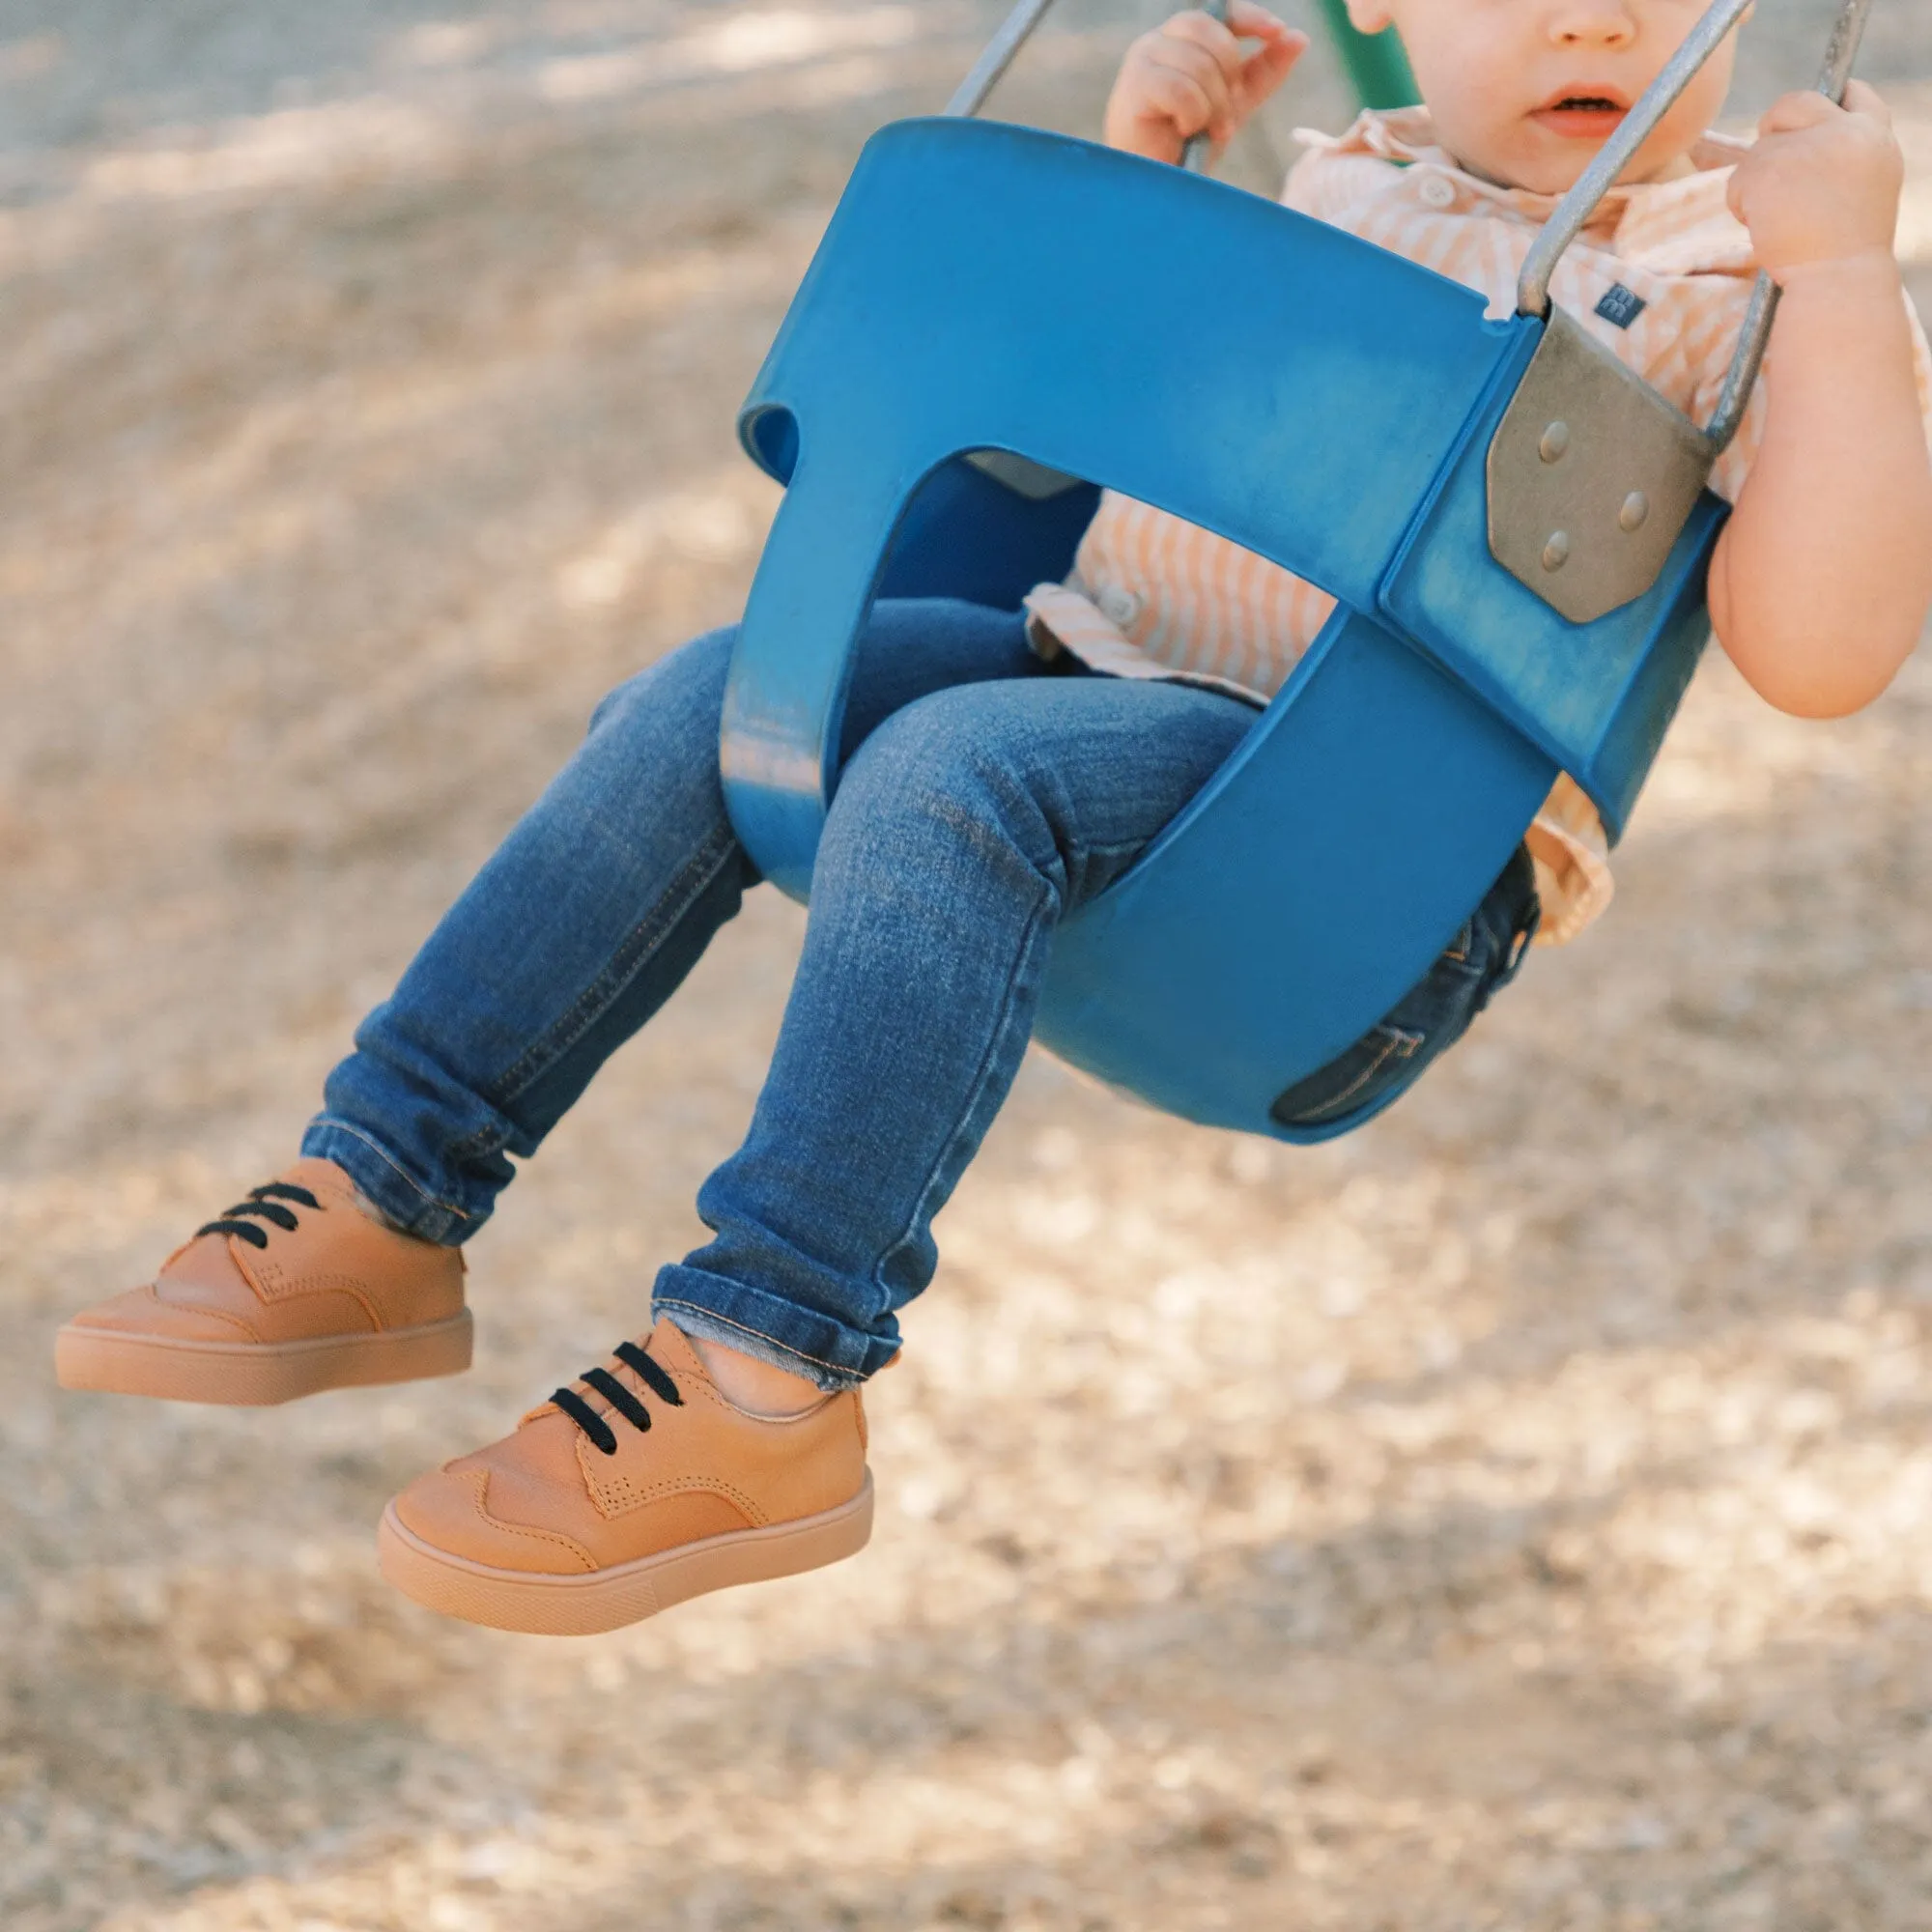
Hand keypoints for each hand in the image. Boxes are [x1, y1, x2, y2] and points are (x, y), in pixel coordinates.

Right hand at [1103, 3, 1307, 165]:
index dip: (1249, 17)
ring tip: (1208, 132)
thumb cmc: (1186, 145)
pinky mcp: (1134, 86)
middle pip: (1211, 33)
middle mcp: (1157, 42)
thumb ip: (1264, 71)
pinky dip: (1193, 115)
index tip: (1277, 31)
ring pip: (1199, 65)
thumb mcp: (1234, 103)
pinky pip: (1181, 88)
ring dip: (1214, 105)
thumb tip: (1299, 37)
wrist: (1155, 187)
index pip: (1217, 12)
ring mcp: (1142, 61)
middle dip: (1230, 75)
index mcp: (1180, 40)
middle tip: (1227, 116)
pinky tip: (1184, 132)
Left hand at [1727, 80, 1904, 281]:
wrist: (1837, 278)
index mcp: (1875, 135)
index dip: (1827, 102)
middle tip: (1770, 166)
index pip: (1853, 93)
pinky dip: (1741, 204)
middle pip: (1794, 102)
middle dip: (1774, 127)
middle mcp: (1844, 131)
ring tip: (1779, 218)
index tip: (1809, 122)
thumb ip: (1845, 154)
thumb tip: (1807, 140)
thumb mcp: (1867, 186)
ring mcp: (1804, 146)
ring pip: (1759, 149)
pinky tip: (1764, 227)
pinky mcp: (1767, 168)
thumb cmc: (1848, 247)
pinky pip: (1737, 179)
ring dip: (1757, 184)